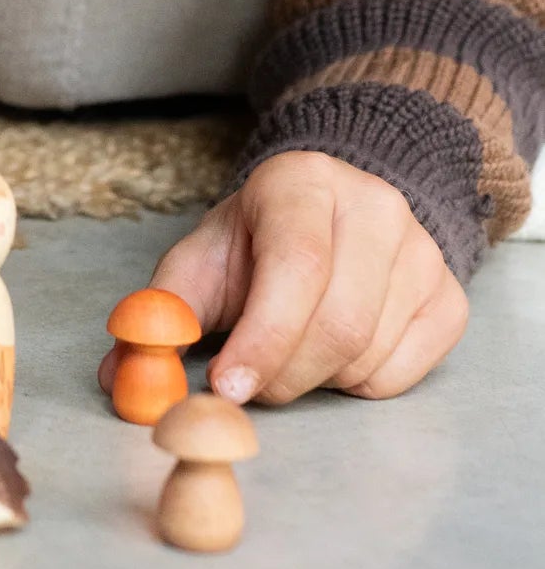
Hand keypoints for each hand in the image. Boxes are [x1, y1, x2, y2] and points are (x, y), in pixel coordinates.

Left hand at [98, 152, 468, 406]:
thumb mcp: (203, 257)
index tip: (226, 387)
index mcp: (302, 181)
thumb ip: (162, 310)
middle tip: (248, 382)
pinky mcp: (448, 296)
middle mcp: (373, 205)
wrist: (329, 211)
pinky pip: (402, 374)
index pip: (296, 266)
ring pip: (368, 354)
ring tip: (291, 346)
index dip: (263, 337)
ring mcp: (421, 250)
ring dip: (317, 378)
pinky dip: (358, 384)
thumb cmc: (257, 240)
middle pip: (337, 323)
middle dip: (282, 373)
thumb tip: (120, 376)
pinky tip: (333, 350)